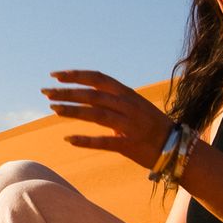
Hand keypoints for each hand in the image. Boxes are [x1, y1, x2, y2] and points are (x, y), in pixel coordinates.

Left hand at [43, 70, 174, 169]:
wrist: (176, 147)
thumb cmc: (149, 124)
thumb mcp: (132, 104)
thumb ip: (111, 97)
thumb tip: (82, 92)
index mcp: (127, 94)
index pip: (98, 78)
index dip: (76, 75)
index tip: (55, 75)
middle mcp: (128, 106)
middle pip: (93, 95)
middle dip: (68, 92)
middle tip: (46, 93)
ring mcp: (129, 125)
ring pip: (96, 114)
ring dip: (73, 111)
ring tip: (53, 109)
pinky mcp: (129, 145)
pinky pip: (104, 142)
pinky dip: (86, 141)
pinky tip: (68, 140)